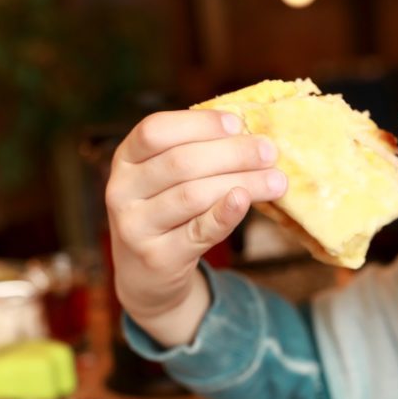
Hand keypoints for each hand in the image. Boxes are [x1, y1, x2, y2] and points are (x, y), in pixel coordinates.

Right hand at [105, 108, 285, 343]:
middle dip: (232, 153)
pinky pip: (198, 231)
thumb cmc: (166, 213)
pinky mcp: (158, 257)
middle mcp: (121, 190)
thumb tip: (249, 134)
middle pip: (180, 162)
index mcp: (125, 159)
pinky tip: (246, 200)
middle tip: (269, 152)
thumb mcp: (163, 179)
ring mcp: (135, 226)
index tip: (238, 123)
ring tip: (276, 181)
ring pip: (193, 195)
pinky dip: (225, 214)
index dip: (199, 123)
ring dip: (241, 182)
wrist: (144, 275)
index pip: (155, 130)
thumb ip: (194, 153)